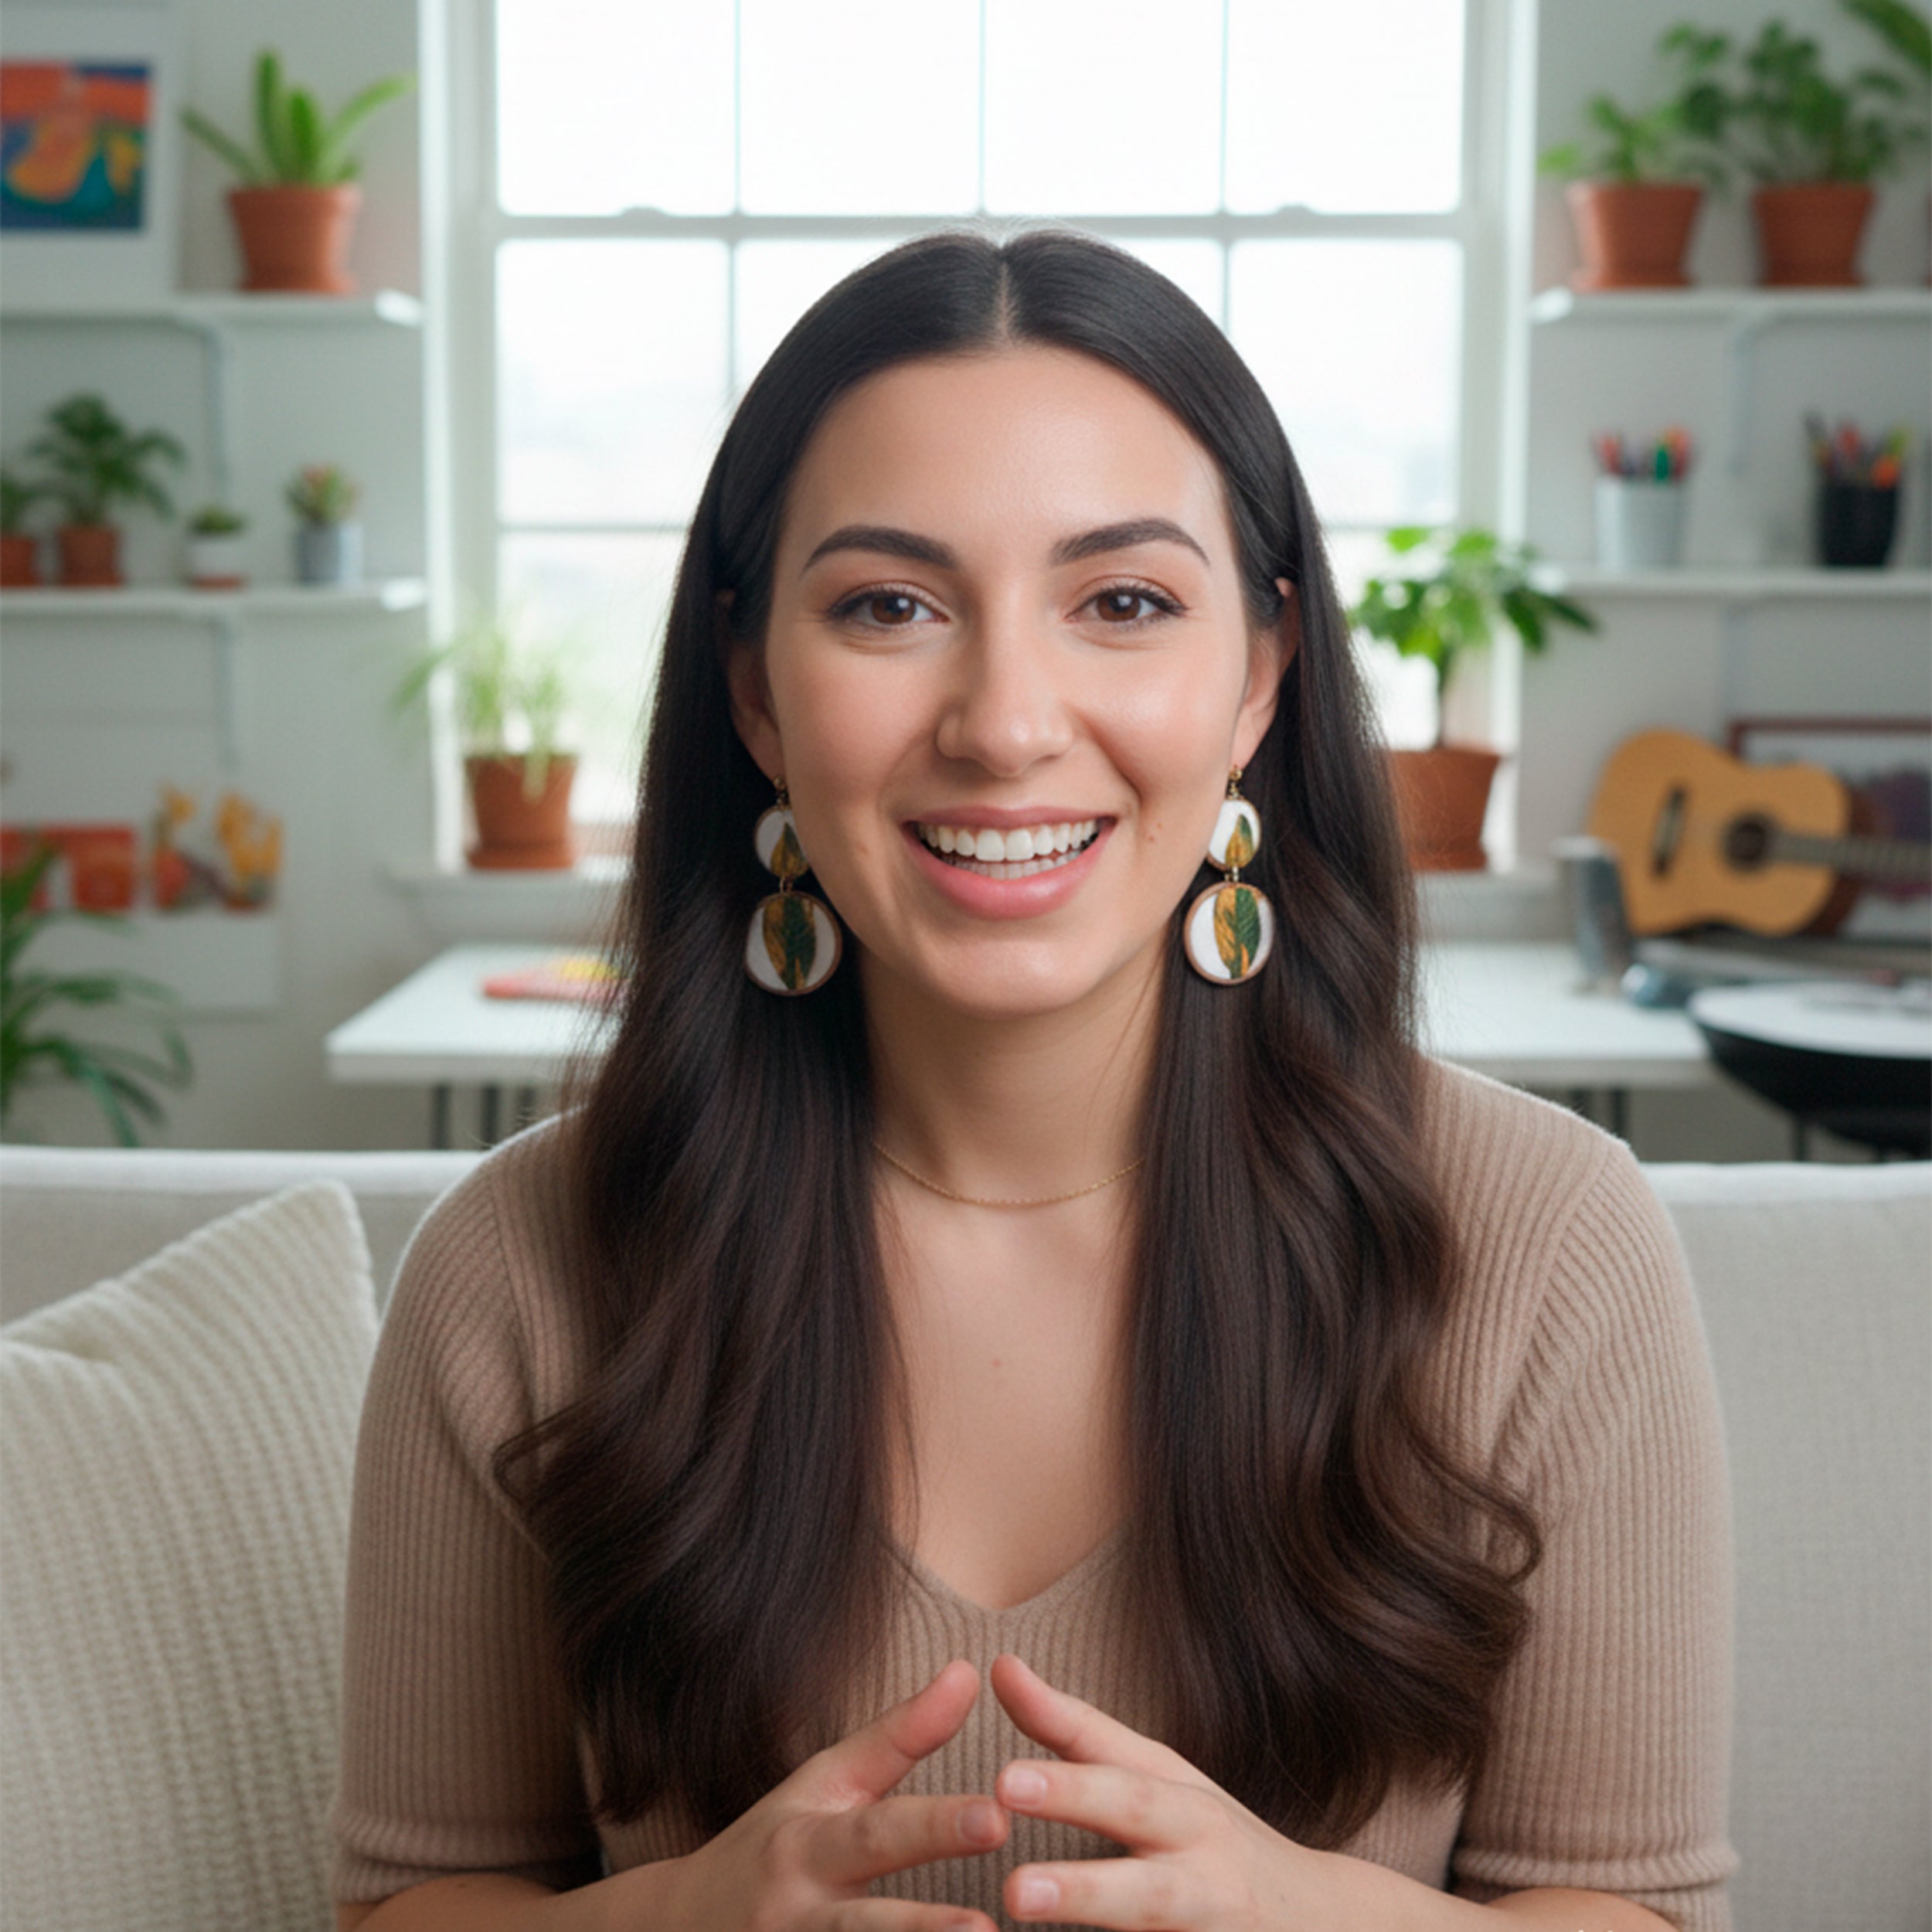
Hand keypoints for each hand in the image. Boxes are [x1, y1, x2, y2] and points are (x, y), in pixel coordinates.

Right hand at [655, 1658, 1010, 1930]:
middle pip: (866, 1927)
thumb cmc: (773, 1845)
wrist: (678, 1929)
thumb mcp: (825, 1785)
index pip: (879, 1833)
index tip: (997, 1817)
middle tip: (985, 1931)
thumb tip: (968, 1670)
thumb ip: (899, 1735)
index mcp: (809, 1848)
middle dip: (923, 1931)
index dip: (936, 1826)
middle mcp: (799, 1915)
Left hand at [988, 1653, 1349, 1930]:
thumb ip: (1074, 1731)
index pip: (1123, 1789)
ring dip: (1097, 1917)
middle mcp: (1204, 1875)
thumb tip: (1000, 1664)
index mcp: (1185, 1811)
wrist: (1325, 1921)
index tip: (1003, 1782)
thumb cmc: (1209, 1839)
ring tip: (1025, 1909)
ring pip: (1157, 1931)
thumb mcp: (1156, 1779)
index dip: (1066, 1786)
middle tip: (1014, 1890)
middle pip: (1145, 1888)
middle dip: (1083, 1886)